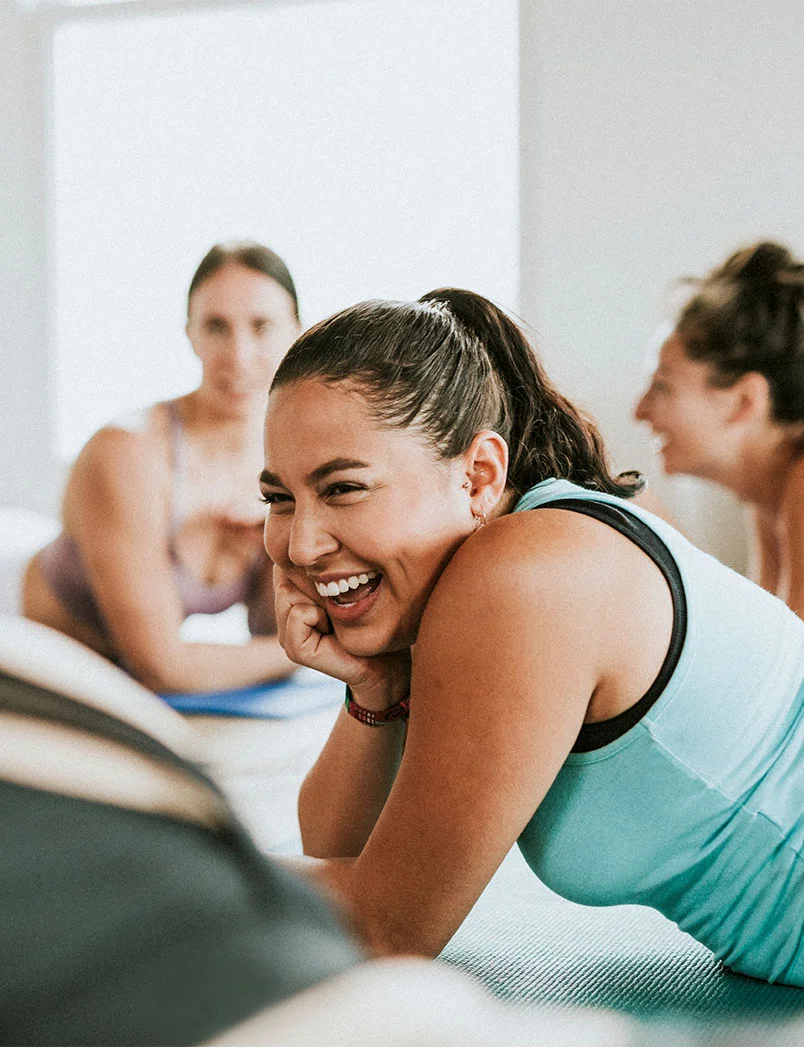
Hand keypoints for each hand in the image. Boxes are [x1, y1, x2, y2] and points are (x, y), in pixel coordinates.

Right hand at [273, 566, 410, 708]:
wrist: (383, 660)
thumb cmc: (368, 617)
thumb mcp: (341, 584)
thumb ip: (319, 568)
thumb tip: (304, 545)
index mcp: (292, 597)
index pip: (284, 564)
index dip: (310, 567)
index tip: (336, 586)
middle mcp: (283, 615)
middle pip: (283, 576)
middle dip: (314, 583)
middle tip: (336, 605)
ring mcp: (286, 635)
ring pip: (287, 593)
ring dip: (318, 599)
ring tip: (334, 617)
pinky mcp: (295, 650)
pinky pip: (298, 614)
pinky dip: (317, 616)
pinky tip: (332, 629)